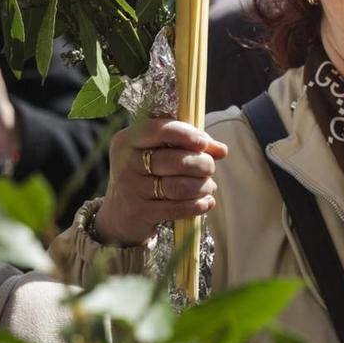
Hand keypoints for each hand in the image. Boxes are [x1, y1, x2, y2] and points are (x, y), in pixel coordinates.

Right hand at [94, 118, 226, 247]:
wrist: (122, 212)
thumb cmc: (146, 174)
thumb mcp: (158, 152)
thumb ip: (188, 145)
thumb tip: (221, 149)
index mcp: (127, 140)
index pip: (159, 130)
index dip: (185, 134)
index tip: (204, 143)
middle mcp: (125, 162)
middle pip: (174, 160)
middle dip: (201, 163)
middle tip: (210, 167)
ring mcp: (131, 189)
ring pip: (179, 186)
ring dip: (202, 186)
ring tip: (209, 186)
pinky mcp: (140, 212)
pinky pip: (176, 208)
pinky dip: (197, 205)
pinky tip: (206, 202)